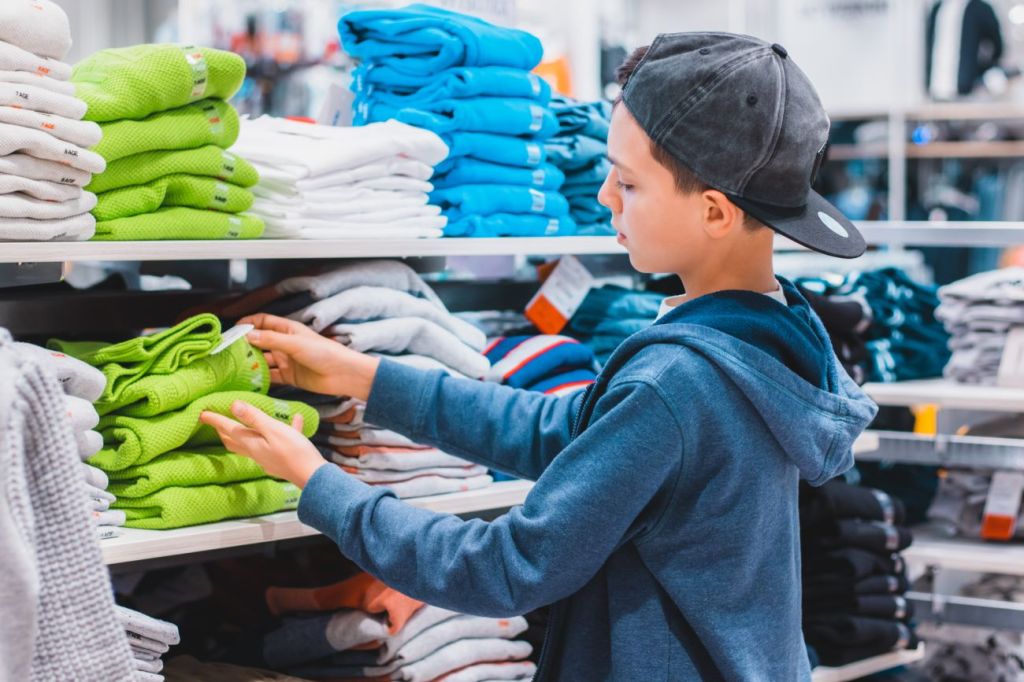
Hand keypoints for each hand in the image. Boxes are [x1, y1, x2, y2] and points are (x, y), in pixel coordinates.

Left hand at [200, 400, 325, 487]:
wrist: (312, 476)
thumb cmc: (293, 451)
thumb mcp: (273, 430)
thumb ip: (254, 418)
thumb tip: (234, 405)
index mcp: (252, 443)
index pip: (229, 429)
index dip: (216, 420)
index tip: (202, 413)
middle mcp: (257, 452)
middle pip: (235, 441)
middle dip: (224, 431)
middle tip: (217, 423)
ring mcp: (269, 458)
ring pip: (252, 444)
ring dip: (244, 435)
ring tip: (243, 426)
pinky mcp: (282, 460)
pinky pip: (277, 443)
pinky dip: (283, 431)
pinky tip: (297, 421)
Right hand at [239, 313, 379, 399]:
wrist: (343, 374)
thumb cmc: (324, 353)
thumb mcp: (295, 343)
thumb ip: (271, 339)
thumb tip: (248, 335)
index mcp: (288, 330)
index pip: (264, 321)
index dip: (248, 323)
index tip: (233, 330)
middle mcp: (285, 344)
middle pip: (260, 342)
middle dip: (245, 346)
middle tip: (228, 352)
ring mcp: (287, 361)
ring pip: (263, 360)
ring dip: (251, 364)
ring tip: (234, 368)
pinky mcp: (289, 376)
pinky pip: (270, 377)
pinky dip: (260, 379)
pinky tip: (248, 382)